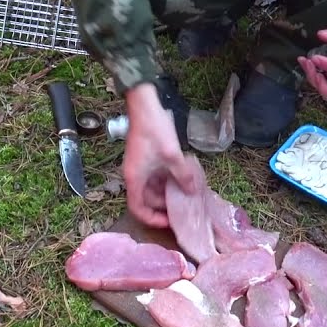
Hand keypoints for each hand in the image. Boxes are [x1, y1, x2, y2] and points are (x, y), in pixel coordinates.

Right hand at [121, 82, 204, 227]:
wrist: (145, 105)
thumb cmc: (154, 130)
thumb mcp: (172, 155)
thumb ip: (183, 175)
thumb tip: (192, 192)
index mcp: (135, 179)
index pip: (137, 208)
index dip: (151, 219)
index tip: (168, 221)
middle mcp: (134, 175)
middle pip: (146, 199)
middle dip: (163, 205)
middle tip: (183, 208)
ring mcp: (139, 166)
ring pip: (152, 188)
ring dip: (166, 192)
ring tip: (186, 194)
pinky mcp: (145, 158)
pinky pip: (155, 176)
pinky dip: (166, 180)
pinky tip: (182, 178)